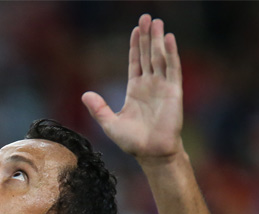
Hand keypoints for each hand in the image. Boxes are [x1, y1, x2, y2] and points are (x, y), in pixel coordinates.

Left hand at [82, 15, 183, 165]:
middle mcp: (150, 85)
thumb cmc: (133, 142)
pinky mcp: (174, 92)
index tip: (136, 29)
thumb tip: (84, 94)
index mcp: (136, 89)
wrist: (152, 153)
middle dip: (147, 36)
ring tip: (157, 22)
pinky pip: (172, 68)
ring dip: (159, 40)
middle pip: (148, 54)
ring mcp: (163, 87)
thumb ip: (99, 108)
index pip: (136, 62)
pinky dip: (171, 53)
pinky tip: (169, 39)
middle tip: (147, 17)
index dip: (135, 46)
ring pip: (160, 57)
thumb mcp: (110, 124)